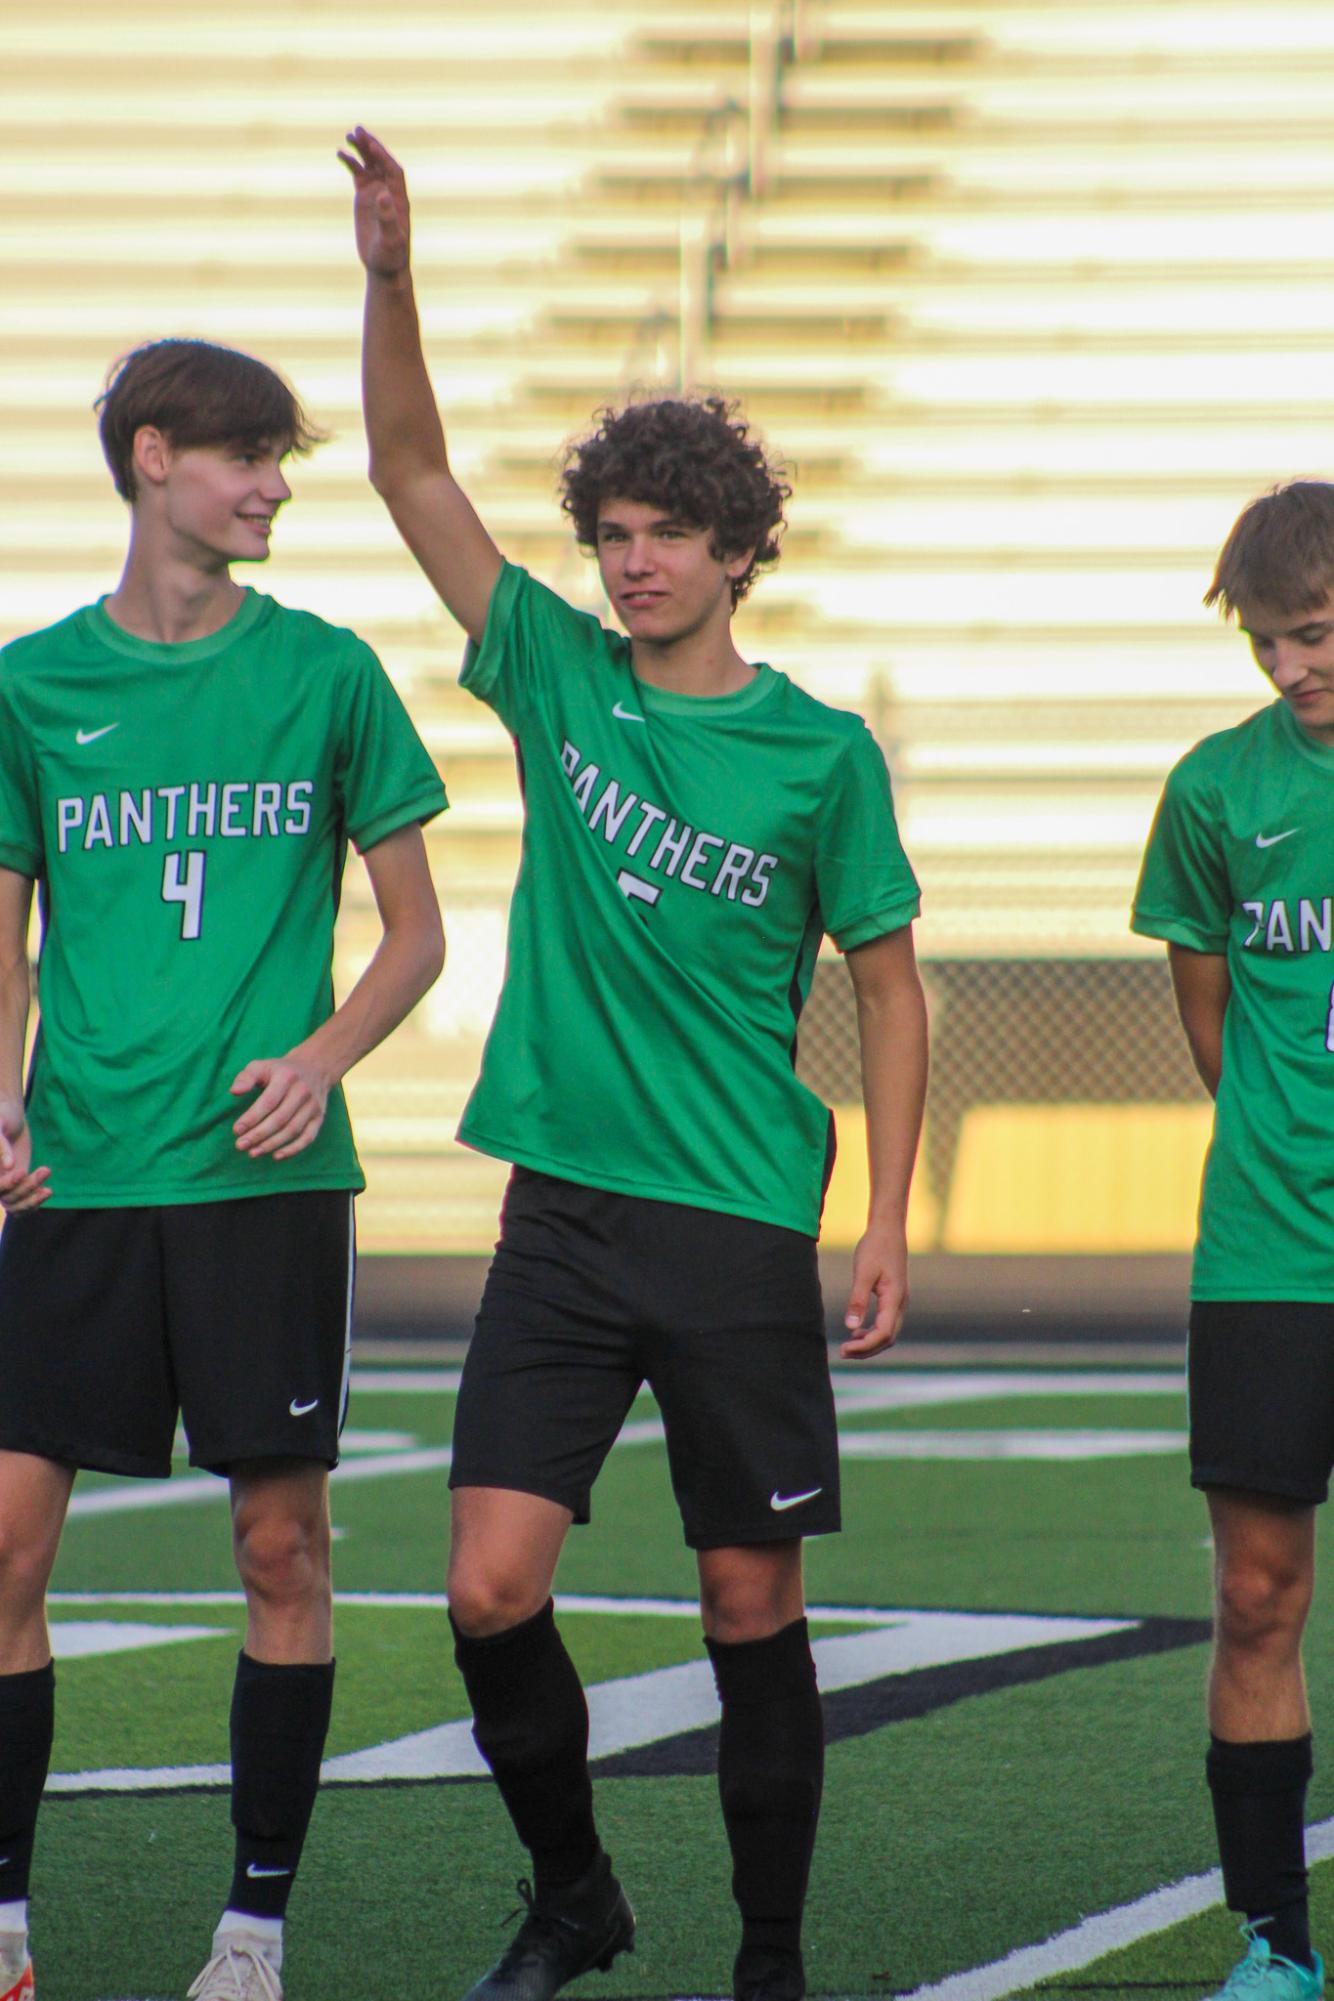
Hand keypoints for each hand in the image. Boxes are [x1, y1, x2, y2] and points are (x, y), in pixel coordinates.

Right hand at [0, 1098, 50, 1213]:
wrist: (12, 1117)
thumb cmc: (3, 1117)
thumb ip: (1, 1145)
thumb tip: (9, 1166)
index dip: (6, 1184)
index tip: (22, 1171)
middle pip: (6, 1197)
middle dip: (26, 1188)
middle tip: (45, 1169)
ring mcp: (4, 1185)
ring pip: (14, 1204)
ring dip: (32, 1199)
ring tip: (48, 1189)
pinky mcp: (17, 1184)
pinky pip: (22, 1203)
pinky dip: (33, 1202)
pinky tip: (46, 1191)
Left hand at [230, 1053, 330, 1161]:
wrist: (314, 1067)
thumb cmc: (280, 1070)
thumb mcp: (262, 1066)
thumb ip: (246, 1077)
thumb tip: (234, 1092)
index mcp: (286, 1077)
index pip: (268, 1102)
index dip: (252, 1118)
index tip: (236, 1130)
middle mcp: (302, 1091)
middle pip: (280, 1119)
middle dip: (258, 1135)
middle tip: (240, 1145)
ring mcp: (313, 1105)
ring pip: (293, 1130)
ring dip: (271, 1144)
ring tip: (252, 1153)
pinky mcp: (319, 1117)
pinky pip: (308, 1137)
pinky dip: (293, 1149)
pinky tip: (276, 1156)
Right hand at [339, 126, 410, 276]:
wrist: (385, 266)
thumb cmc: (391, 257)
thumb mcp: (390, 240)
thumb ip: (388, 219)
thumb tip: (383, 195)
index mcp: (399, 200)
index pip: (393, 171)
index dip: (384, 158)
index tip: (372, 146)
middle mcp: (389, 192)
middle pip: (381, 163)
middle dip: (371, 146)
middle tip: (358, 130)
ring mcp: (377, 193)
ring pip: (370, 165)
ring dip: (361, 149)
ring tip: (349, 135)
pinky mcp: (365, 198)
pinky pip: (358, 174)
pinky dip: (351, 162)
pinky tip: (340, 153)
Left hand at [840, 1219, 908, 1359]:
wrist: (888, 1230)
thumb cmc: (875, 1248)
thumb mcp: (863, 1273)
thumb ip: (858, 1300)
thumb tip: (850, 1326)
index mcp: (895, 1299)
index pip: (883, 1333)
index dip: (865, 1346)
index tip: (844, 1348)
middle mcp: (900, 1304)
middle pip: (888, 1338)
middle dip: (867, 1349)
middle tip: (843, 1352)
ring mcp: (899, 1302)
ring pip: (888, 1333)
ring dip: (870, 1343)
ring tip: (848, 1346)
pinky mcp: (894, 1298)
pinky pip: (886, 1323)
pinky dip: (872, 1332)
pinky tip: (857, 1331)